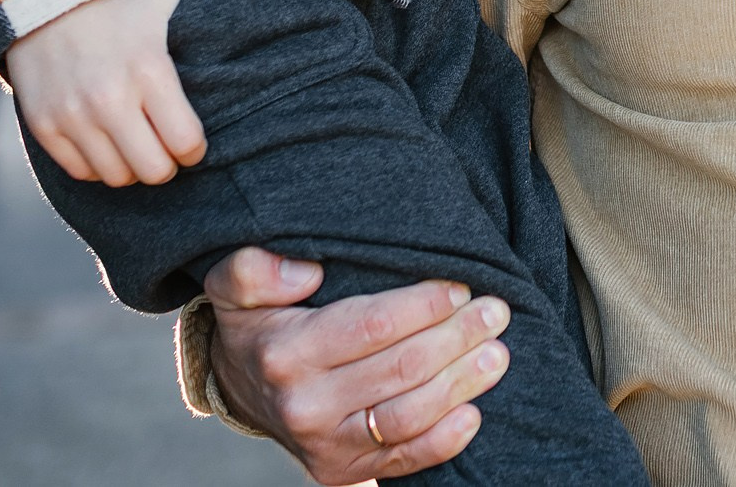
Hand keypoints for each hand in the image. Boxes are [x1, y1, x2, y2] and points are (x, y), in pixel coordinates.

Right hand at [7, 0, 204, 185]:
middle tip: (166, 148)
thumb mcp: (169, 2)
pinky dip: (97, 164)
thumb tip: (259, 36)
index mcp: (150, 70)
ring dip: (133, 166)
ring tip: (138, 145)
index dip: (195, 150)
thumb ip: (209, 25)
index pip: (185, 143)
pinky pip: (80, 171)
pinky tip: (108, 142)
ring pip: (116, 177)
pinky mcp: (43, 124)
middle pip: (153, 171)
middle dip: (167, 164)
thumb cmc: (121, 3)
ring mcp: (72, 114)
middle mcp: (109, 98)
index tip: (191, 142)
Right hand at [203, 247, 514, 482]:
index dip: (423, 305)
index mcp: (285, 354)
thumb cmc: (260, 325)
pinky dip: (445, 441)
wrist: (243, 388)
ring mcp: (325, 445)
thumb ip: (255, 269)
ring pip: (409, 417)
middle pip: (400, 370)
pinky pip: (404, 461)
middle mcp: (304, 406)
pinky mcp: (342, 472)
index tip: (460, 286)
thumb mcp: (238, 287)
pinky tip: (474, 412)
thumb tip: (307, 272)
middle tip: (495, 311)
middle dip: (456, 336)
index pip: (371, 325)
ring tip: (497, 353)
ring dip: (461, 384)